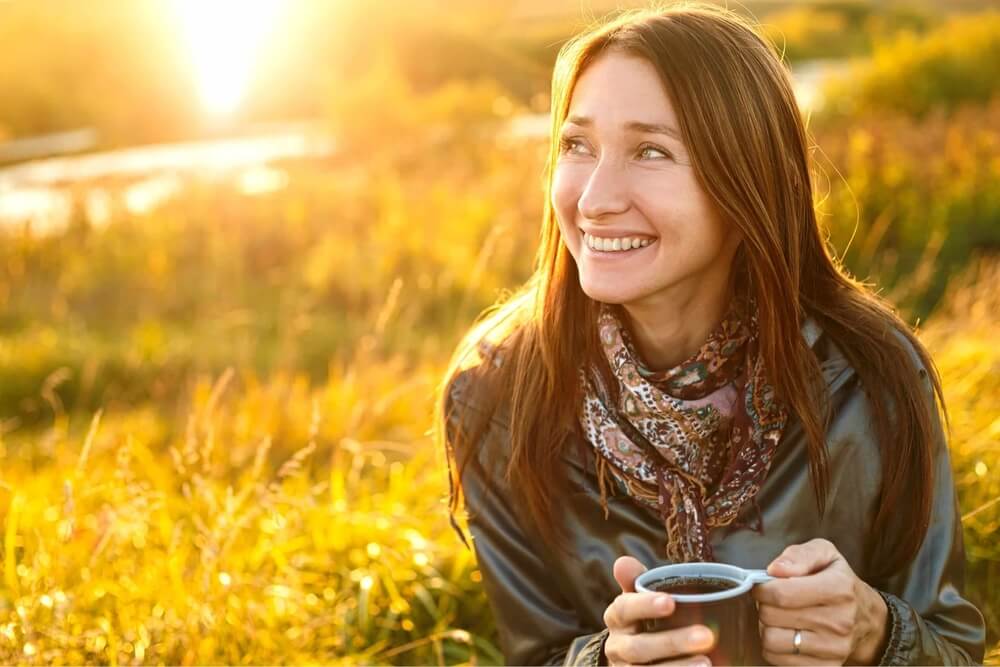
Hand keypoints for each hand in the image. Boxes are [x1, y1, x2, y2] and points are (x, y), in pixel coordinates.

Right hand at [602, 556, 715, 665]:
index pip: (624, 609)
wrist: (632, 659)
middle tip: (706, 636)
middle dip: (672, 642)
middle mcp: (617, 647)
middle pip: (638, 647)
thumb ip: (635, 580)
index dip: (644, 606)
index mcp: (616, 619)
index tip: (670, 602)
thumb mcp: (637, 599)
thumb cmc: (642, 620)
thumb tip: (623, 562)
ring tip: (708, 662)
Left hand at [752, 538, 888, 664]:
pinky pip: (778, 660)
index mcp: (839, 589)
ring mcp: (834, 649)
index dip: (762, 589)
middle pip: (771, 616)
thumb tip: (775, 569)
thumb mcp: (825, 554)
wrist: (866, 618)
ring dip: (766, 628)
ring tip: (778, 618)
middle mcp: (839, 622)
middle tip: (773, 601)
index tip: (764, 586)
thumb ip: (799, 555)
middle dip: (764, 606)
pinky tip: (786, 634)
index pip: (781, 594)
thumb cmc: (839, 581)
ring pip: (771, 641)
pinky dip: (774, 648)